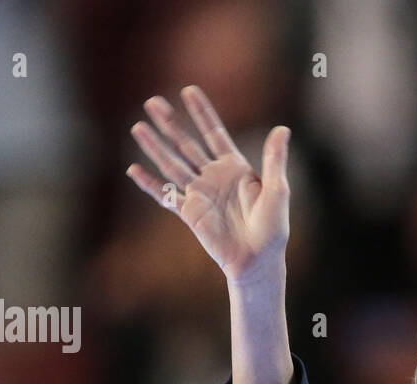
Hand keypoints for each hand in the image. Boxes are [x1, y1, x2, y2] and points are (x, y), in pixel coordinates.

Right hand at [127, 85, 290, 283]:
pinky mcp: (190, 213)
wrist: (258, 260)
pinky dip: (150, 184)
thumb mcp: (277, 190)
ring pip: (172, 164)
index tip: (188, 90)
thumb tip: (283, 129)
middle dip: (171, 123)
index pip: (214, 133)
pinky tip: (133, 170)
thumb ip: (274, 159)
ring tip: (138, 127)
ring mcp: (200, 194)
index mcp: (235, 168)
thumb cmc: (272, 229)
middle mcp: (214, 177)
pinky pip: (166, 196)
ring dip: (155, 146)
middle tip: (152, 101)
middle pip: (187, 144)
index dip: (202, 113)